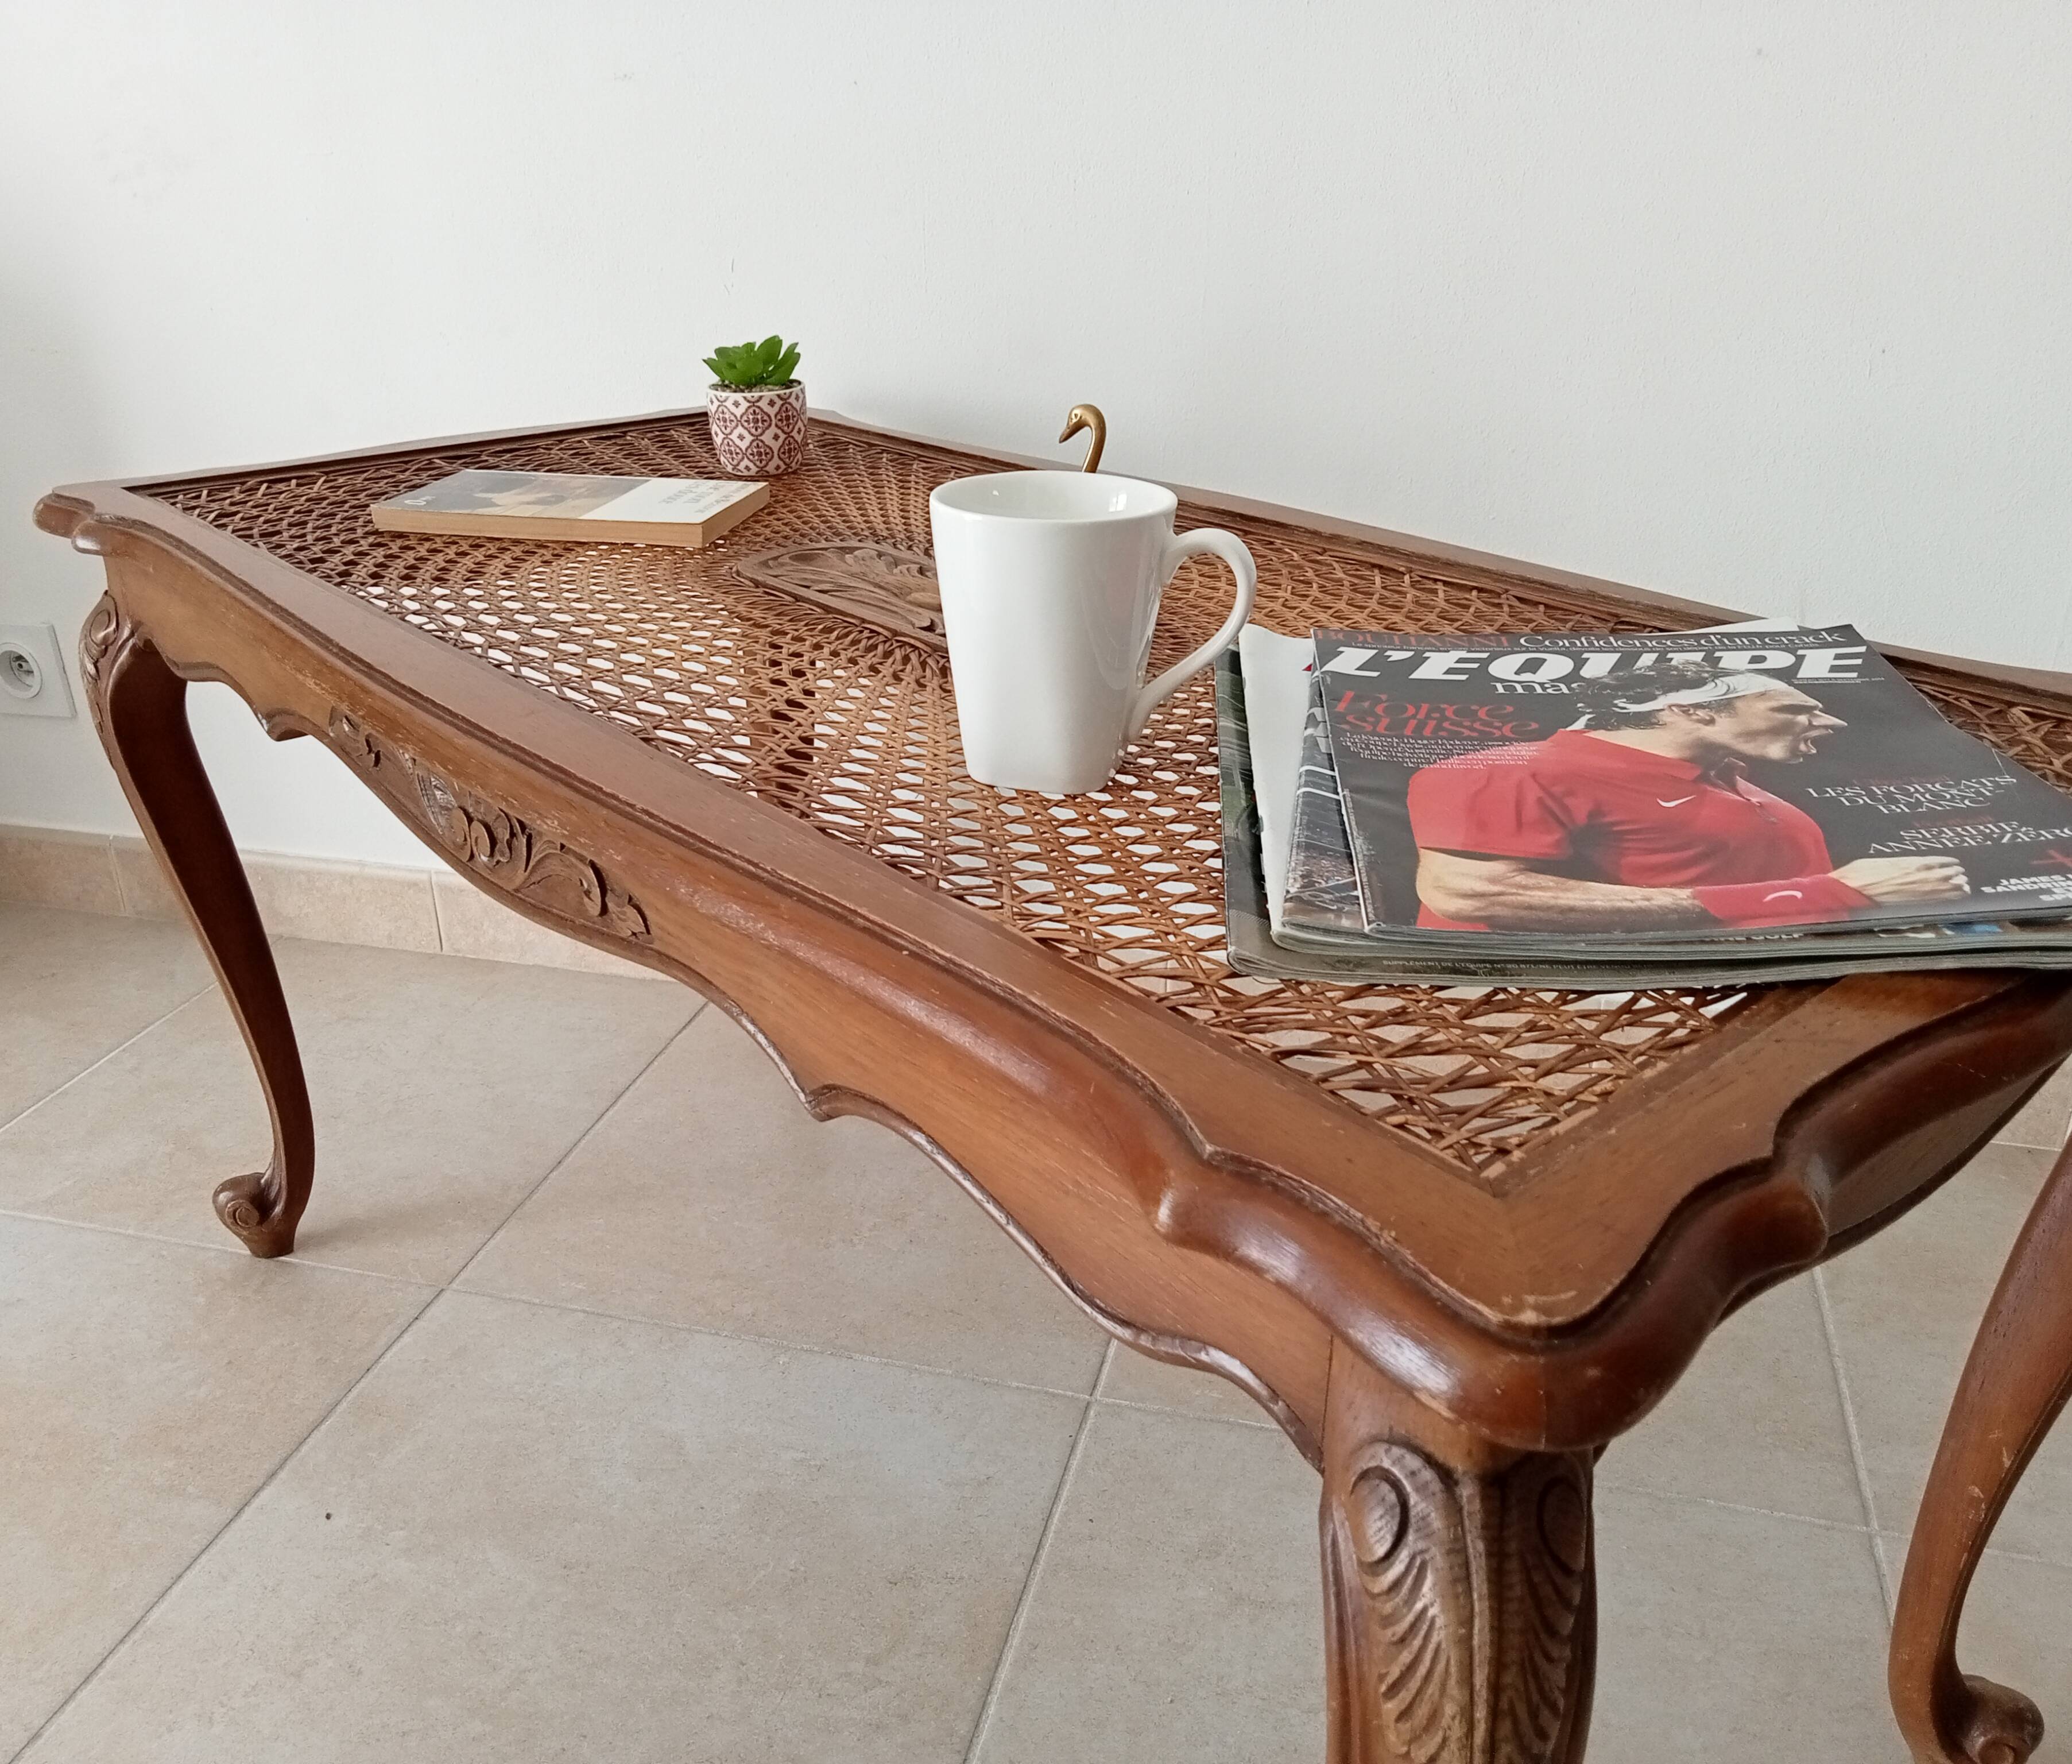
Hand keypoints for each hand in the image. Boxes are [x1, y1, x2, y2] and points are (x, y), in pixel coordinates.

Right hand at [1832, 857, 1970, 902]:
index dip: (1948, 863)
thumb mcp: (1877, 861)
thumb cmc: (1858, 875)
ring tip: (1964, 887)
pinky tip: (1956, 898)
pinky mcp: (1914, 905)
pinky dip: (1950, 899)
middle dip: (1956, 875)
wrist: (1850, 890)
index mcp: (1911, 863)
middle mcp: (1920, 876)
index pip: (1938, 861)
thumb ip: (1896, 863)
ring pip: (1948, 889)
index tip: (1954, 863)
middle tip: (1962, 876)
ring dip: (1958, 887)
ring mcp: (1919, 892)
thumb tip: (1903, 864)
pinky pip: (1938, 901)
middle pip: (1948, 875)